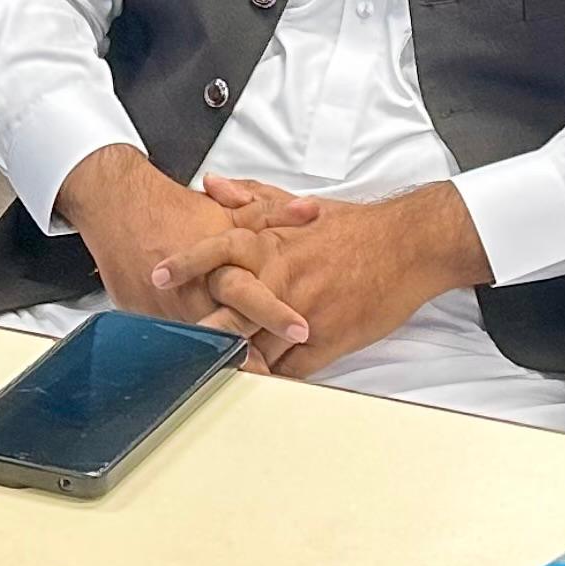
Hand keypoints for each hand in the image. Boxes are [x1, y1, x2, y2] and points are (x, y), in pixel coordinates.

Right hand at [56, 146, 319, 359]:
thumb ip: (272, 215)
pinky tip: (210, 374)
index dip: (275, 313)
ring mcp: (170, 309)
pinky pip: (176, 343)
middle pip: (226, 329)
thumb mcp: (230, 210)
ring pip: (201, 344)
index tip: (301, 331)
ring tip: (248, 383)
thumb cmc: (178, 211)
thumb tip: (311, 210)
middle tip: (274, 377)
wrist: (122, 209)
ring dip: (223, 363)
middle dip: (250, 357)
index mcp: (219, 264)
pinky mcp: (148, 319)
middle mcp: (195, 290)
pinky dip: (194, 356)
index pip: (250, 292)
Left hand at [159, 180, 488, 383]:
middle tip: (166, 344)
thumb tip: (213, 185)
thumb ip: (252, 198)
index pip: (220, 249)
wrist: (409, 246)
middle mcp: (284, 279)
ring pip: (256, 346)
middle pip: (231, 311)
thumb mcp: (300, 205)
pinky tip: (256, 380)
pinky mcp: (327, 341)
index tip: (155, 275)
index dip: (186, 262)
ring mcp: (305, 313)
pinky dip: (271, 375)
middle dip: (199, 329)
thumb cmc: (356, 228)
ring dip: (234, 360)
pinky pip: (289, 368)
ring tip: (203, 372)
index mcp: (274, 245)